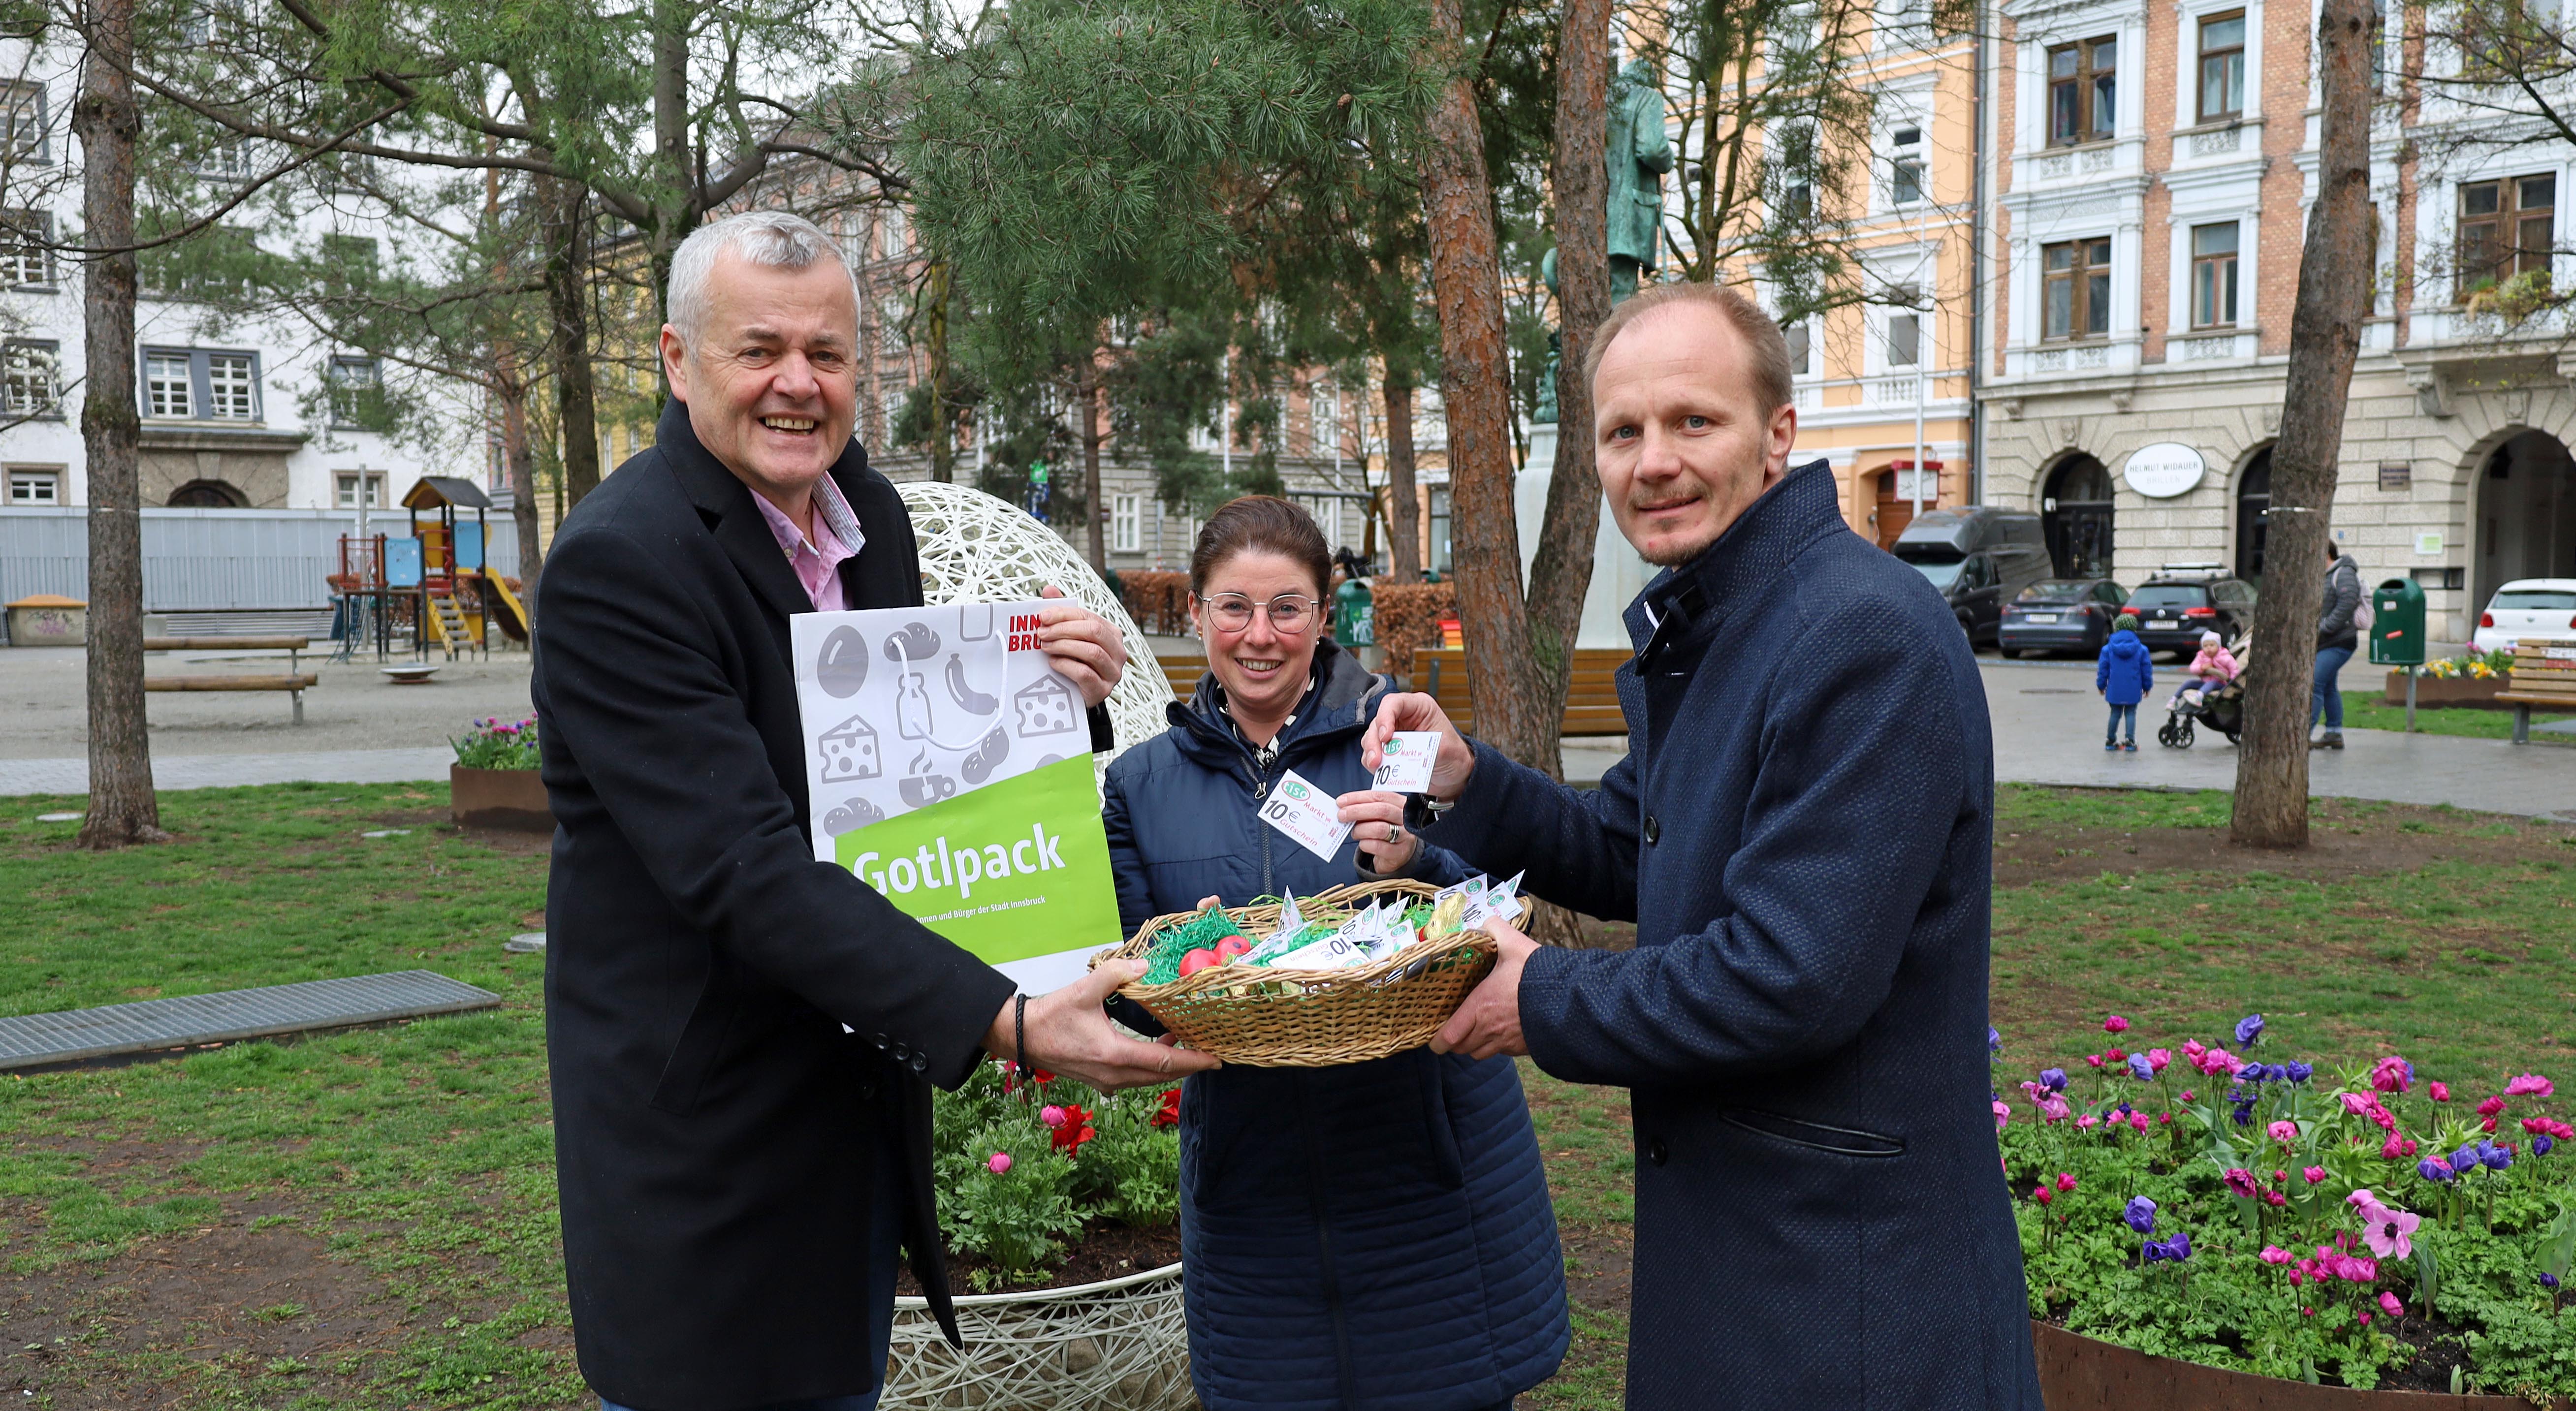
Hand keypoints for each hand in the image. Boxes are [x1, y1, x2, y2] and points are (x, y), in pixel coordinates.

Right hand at [987, 960, 1219, 1090]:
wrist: (1021, 1037)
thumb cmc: (1050, 1015)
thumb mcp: (1084, 989)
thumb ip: (1116, 974)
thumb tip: (1144, 966)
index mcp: (1114, 1055)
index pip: (1164, 1062)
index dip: (1193, 1061)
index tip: (1216, 1058)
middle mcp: (1114, 1075)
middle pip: (1162, 1076)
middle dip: (1189, 1066)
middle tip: (1212, 1055)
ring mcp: (1107, 1081)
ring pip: (1150, 1078)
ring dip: (1172, 1066)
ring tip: (1190, 1046)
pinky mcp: (1100, 1080)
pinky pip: (1136, 1077)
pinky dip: (1154, 1066)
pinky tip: (1161, 1046)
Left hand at [1036, 585, 1125, 707]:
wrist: (1077, 695)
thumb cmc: (1075, 661)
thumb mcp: (1070, 636)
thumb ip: (1062, 614)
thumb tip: (1049, 590)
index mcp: (1111, 633)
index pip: (1089, 616)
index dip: (1064, 614)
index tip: (1042, 617)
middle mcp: (1117, 651)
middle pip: (1094, 631)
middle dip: (1064, 629)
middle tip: (1041, 632)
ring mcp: (1113, 672)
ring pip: (1092, 652)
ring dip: (1064, 646)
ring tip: (1045, 646)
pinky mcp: (1102, 690)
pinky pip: (1086, 673)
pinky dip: (1066, 665)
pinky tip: (1053, 662)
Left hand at [1336, 789, 1417, 873]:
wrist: (1398, 855)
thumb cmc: (1386, 831)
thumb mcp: (1380, 816)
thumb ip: (1366, 809)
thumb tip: (1344, 807)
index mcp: (1401, 804)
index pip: (1380, 796)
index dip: (1358, 797)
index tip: (1341, 801)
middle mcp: (1406, 818)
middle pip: (1381, 810)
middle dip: (1357, 811)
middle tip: (1341, 815)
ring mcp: (1405, 836)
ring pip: (1379, 828)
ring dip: (1360, 829)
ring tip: (1354, 833)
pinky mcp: (1399, 852)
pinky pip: (1377, 846)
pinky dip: (1365, 844)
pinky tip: (1362, 843)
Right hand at [1360, 692, 1475, 798]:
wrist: (1454, 775)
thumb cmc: (1453, 756)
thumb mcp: (1443, 749)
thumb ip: (1419, 748)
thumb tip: (1395, 754)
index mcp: (1420, 707)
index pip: (1394, 703)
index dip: (1385, 717)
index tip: (1386, 737)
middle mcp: (1404, 716)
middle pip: (1377, 721)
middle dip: (1374, 741)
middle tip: (1377, 760)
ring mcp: (1395, 732)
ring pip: (1371, 737)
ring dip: (1372, 753)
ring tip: (1378, 767)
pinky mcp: (1389, 749)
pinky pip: (1373, 753)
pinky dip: (1374, 763)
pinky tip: (1381, 771)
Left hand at [1431, 916, 1537, 1059]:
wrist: (1570, 999)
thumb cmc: (1537, 974)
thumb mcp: (1514, 944)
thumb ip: (1495, 929)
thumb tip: (1485, 922)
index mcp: (1480, 1007)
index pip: (1450, 1036)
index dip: (1439, 1041)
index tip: (1436, 1040)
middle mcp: (1489, 1029)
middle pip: (1462, 1048)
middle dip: (1455, 1041)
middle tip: (1455, 1029)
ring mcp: (1507, 1042)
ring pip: (1480, 1053)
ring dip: (1475, 1045)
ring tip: (1477, 1031)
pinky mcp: (1523, 1048)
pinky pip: (1502, 1052)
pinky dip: (1496, 1046)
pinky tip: (1502, 1030)